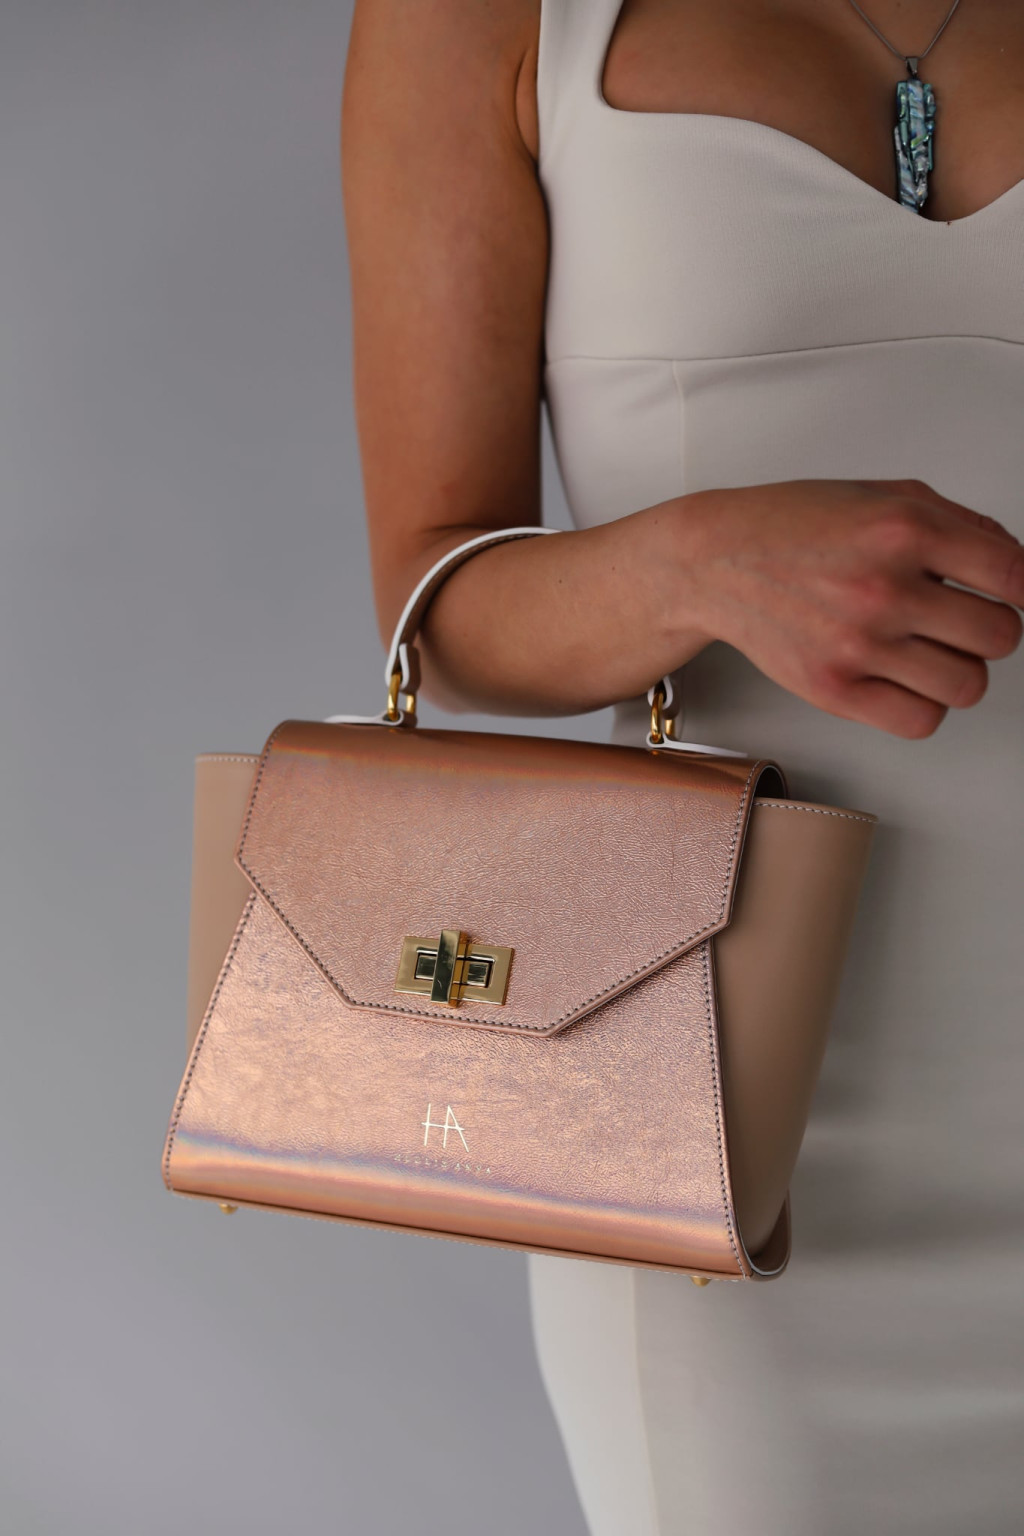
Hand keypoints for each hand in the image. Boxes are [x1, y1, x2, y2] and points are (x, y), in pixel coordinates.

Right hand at [679, 477, 1023, 737]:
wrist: (716, 560)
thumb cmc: (794, 526)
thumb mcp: (884, 495)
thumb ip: (959, 523)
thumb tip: (1017, 567)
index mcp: (905, 529)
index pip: (1014, 576)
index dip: (1022, 590)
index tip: (1008, 595)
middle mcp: (885, 587)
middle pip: (1001, 637)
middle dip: (989, 629)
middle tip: (960, 621)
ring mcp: (858, 644)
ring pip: (967, 686)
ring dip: (958, 670)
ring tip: (927, 650)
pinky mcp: (833, 689)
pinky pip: (920, 721)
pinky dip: (923, 705)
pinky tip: (901, 677)